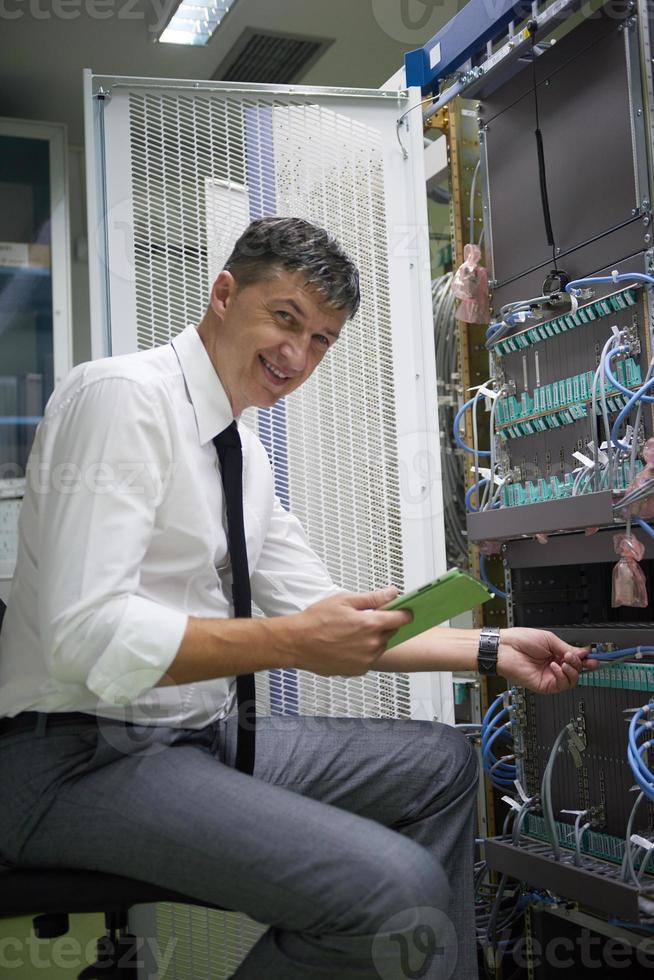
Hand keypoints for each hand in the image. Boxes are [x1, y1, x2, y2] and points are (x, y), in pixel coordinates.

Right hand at [283, 588, 411, 676]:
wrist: (296, 643)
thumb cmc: (315, 620)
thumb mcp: (344, 600)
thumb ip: (372, 597)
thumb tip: (392, 592)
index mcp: (370, 624)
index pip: (402, 618)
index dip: (404, 612)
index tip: (404, 610)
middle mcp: (371, 644)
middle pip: (391, 632)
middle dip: (383, 624)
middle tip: (364, 619)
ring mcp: (365, 659)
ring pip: (380, 646)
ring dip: (373, 639)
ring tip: (351, 632)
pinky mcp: (358, 670)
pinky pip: (369, 658)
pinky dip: (363, 652)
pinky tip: (347, 645)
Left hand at [496, 627, 597, 693]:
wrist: (505, 648)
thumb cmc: (521, 640)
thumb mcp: (549, 639)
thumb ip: (567, 648)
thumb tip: (583, 652)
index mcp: (556, 653)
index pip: (576, 659)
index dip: (586, 659)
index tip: (594, 656)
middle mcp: (554, 666)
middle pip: (577, 671)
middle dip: (580, 663)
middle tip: (575, 657)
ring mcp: (550, 676)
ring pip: (572, 680)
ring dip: (572, 670)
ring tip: (563, 660)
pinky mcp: (545, 686)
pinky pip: (561, 685)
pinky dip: (562, 676)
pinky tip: (555, 666)